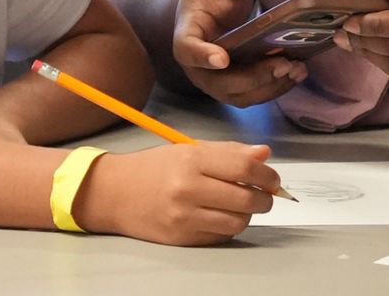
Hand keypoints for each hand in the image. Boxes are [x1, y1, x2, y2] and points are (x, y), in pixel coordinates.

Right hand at [73, 142, 277, 245]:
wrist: (115, 193)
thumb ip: (228, 152)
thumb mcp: (188, 149)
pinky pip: (220, 236)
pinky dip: (228, 227)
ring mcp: (185, 217)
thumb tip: (264, 154)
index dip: (267, 176)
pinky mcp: (182, 238)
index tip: (273, 179)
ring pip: (237, 222)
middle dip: (264, 199)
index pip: (244, 169)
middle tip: (264, 195)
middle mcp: (188, 188)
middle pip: (246, 199)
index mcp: (192, 160)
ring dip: (247, 215)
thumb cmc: (154, 167)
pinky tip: (220, 216)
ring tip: (240, 205)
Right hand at [173, 0, 307, 105]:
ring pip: (240, 95)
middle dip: (253, 77)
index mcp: (187, 35)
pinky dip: (276, 86)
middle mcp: (198, 67)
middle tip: (283, 64)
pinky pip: (254, 94)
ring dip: (270, 85)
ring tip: (297, 68)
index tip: (222, 58)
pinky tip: (297, 71)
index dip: (203, 57)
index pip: (188, 50)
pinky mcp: (235, 88)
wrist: (207, 14)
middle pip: (220, 82)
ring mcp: (216, 82)